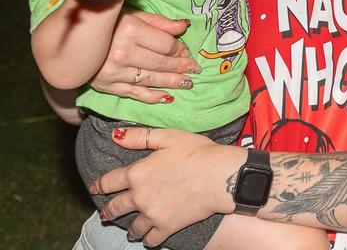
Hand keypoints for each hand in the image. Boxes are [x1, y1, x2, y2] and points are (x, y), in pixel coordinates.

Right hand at [90, 10, 199, 102]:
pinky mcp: (107, 86)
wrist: (72, 40)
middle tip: (194, 68)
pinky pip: (134, 94)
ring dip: (172, 82)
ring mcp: (114, 72)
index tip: (188, 51)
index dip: (180, 49)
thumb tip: (184, 26)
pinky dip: (153, 97)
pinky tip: (167, 97)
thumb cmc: (107, 24)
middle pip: (161, 63)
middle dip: (181, 66)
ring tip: (187, 82)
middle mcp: (122, 53)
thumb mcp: (133, 14)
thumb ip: (159, 22)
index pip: (165, 45)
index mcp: (130, 31)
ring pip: (151, 79)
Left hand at [90, 126, 243, 245]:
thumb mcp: (169, 136)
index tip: (95, 188)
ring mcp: (152, 214)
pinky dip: (148, 239)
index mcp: (137, 173)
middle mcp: (139, 196)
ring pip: (132, 227)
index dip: (99, 185)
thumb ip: (140, 137)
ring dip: (129, 228)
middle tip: (106, 212)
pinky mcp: (167, 227)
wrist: (222, 176)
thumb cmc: (199, 152)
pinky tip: (149, 236)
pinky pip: (150, 239)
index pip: (108, 181)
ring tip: (130, 228)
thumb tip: (115, 136)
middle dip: (108, 210)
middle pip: (114, 208)